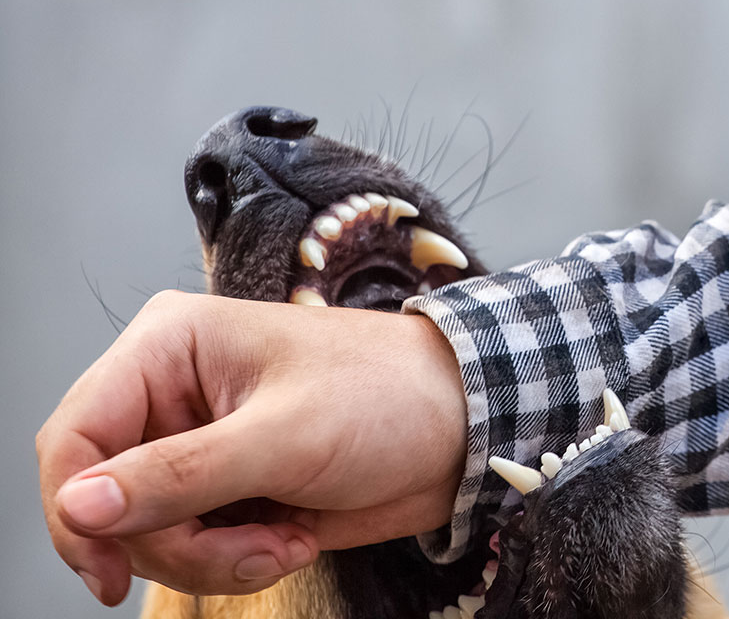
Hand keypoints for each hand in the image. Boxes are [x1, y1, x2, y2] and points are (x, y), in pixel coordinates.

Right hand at [37, 290, 467, 605]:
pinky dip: (236, 562)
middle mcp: (174, 392)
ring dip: (212, 559)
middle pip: (107, 498)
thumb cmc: (389, 396)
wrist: (462, 429)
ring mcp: (199, 445)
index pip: (75, 433)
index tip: (109, 572)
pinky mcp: (228, 487)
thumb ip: (179, 476)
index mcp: (171, 347)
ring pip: (148, 534)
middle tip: (250, 548)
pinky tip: (291, 538)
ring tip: (282, 541)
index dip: (74, 509)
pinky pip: (193, 548)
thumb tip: (80, 507)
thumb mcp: (285, 436)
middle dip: (173, 544)